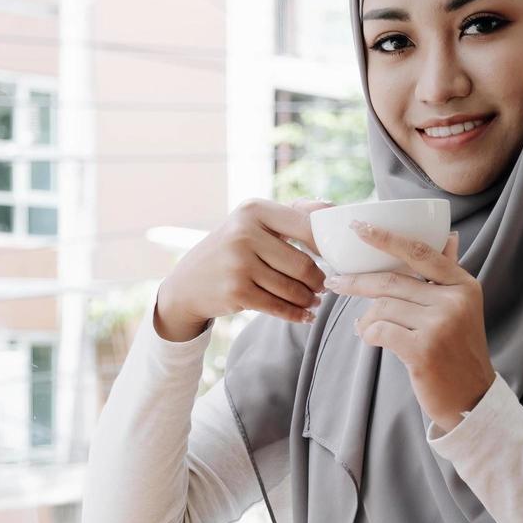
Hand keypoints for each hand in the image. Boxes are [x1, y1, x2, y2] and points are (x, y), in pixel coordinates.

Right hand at [154, 198, 332, 340]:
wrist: (188, 284)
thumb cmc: (231, 250)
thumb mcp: (252, 223)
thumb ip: (291, 213)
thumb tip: (331, 208)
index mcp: (254, 210)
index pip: (307, 226)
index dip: (327, 246)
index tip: (334, 258)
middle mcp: (244, 233)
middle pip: (303, 264)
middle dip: (318, 280)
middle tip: (322, 286)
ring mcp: (239, 263)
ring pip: (292, 288)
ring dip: (308, 299)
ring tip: (312, 300)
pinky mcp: (237, 291)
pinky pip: (279, 307)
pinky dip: (297, 314)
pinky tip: (304, 315)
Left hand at [324, 226, 494, 430]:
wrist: (471, 399)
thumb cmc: (458, 350)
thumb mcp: (462, 308)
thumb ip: (448, 274)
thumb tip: (450, 236)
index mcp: (464, 285)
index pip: (420, 252)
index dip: (386, 238)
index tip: (358, 227)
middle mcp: (454, 301)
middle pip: (392, 281)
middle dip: (357, 282)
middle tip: (335, 283)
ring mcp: (440, 326)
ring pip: (382, 307)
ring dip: (365, 318)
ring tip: (364, 328)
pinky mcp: (423, 350)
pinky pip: (380, 330)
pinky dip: (368, 334)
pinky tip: (370, 339)